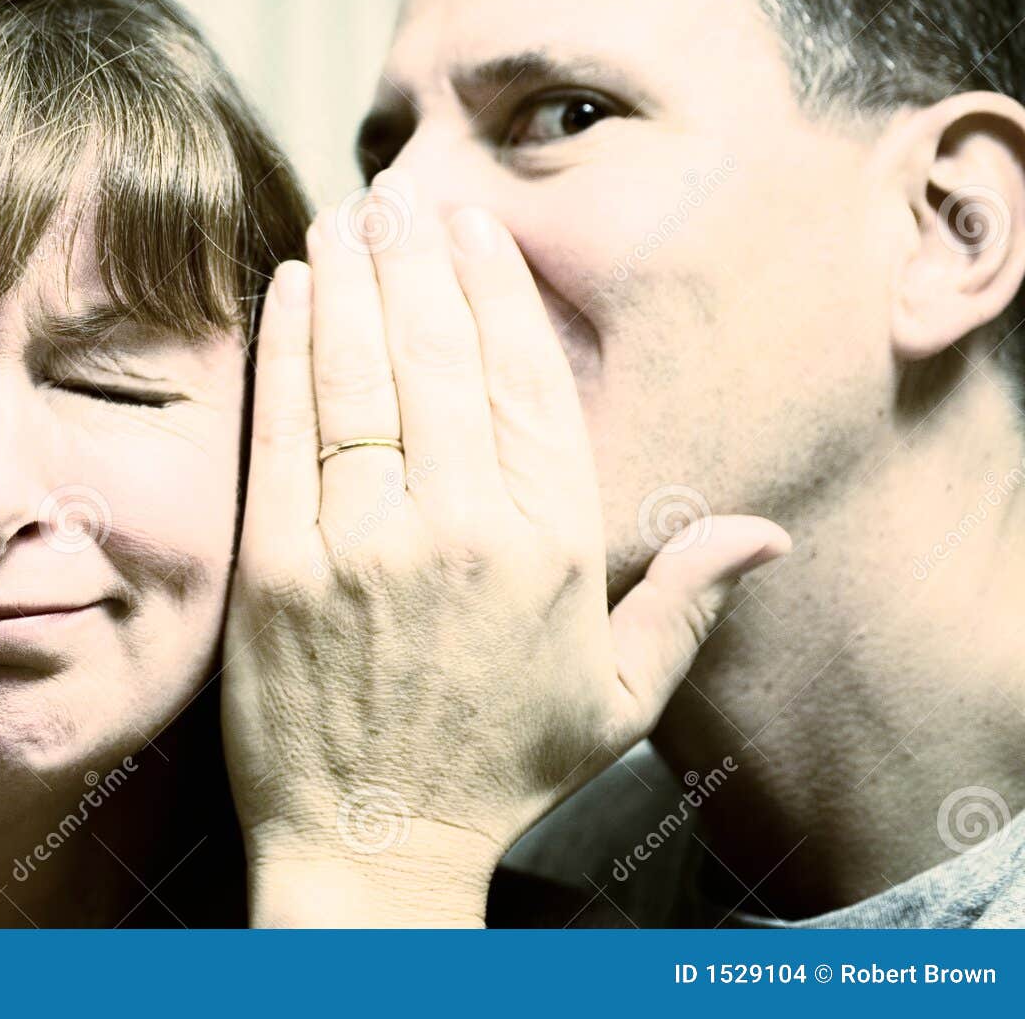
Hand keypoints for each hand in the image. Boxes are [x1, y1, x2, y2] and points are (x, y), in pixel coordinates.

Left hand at [221, 170, 789, 926]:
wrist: (375, 853)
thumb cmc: (500, 771)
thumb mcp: (617, 697)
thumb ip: (687, 599)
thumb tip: (766, 532)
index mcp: (549, 548)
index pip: (527, 382)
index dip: (498, 292)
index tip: (476, 229)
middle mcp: (460, 529)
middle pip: (439, 356)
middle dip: (418, 258)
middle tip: (400, 193)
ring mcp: (361, 542)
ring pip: (360, 374)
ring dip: (352, 280)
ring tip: (346, 217)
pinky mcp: (279, 563)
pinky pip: (286, 428)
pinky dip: (289, 348)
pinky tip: (293, 288)